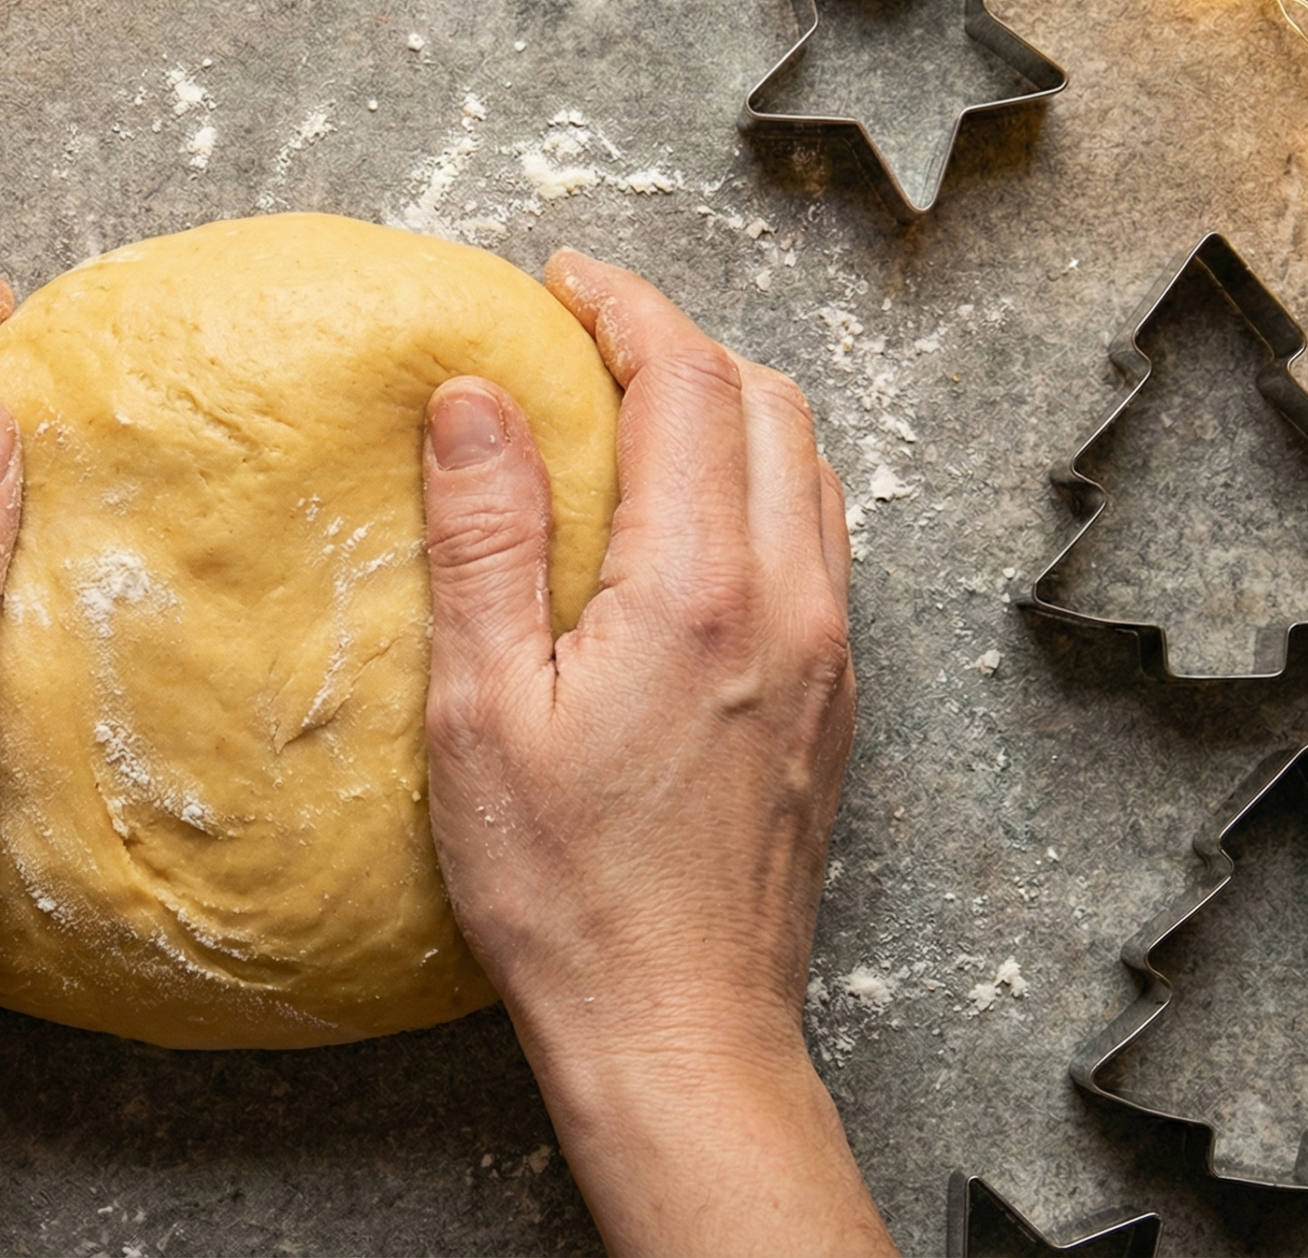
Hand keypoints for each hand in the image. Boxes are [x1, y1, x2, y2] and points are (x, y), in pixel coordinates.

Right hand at [421, 252, 891, 1254]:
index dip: (622, 306)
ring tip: (628, 412)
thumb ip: (487, 538)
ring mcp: (828, 649)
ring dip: (724, 406)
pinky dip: (754, 480)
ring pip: (804, 463)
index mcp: (700, 588)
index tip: (558, 281)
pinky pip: (814, 536)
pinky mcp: (833, 696)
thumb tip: (474, 397)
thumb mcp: (482, 709)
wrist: (676, 1025)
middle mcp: (791, 599)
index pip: (686, 380)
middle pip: (764, 400)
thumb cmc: (564, 889)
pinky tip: (683, 521)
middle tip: (580, 338)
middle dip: (674, 341)